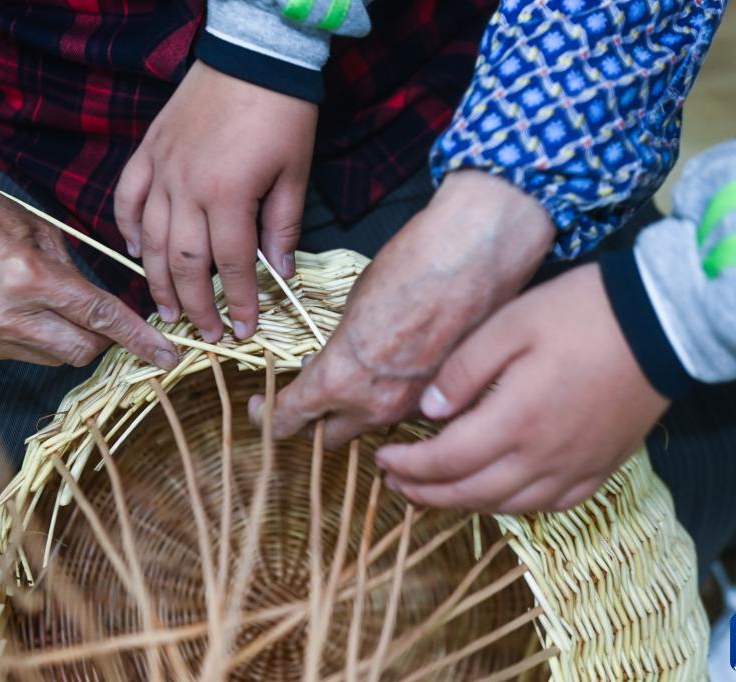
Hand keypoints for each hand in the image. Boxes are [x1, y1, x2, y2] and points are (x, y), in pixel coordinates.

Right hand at [0, 148, 177, 368]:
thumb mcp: (37, 229)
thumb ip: (75, 272)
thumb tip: (106, 306)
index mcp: (28, 276)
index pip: (99, 316)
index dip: (139, 338)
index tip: (167, 354)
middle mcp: (5, 315)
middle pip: (82, 351)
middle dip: (100, 339)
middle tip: (99, 316)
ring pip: (54, 358)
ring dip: (65, 337)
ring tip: (43, 302)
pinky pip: (23, 355)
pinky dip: (33, 338)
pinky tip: (13, 308)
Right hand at [115, 61, 316, 342]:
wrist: (252, 56)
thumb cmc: (282, 114)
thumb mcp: (295, 173)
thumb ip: (284, 226)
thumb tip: (282, 271)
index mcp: (229, 195)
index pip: (233, 265)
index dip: (240, 302)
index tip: (245, 329)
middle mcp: (187, 189)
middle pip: (186, 263)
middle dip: (197, 305)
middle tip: (206, 333)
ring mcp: (162, 170)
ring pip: (152, 240)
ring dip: (159, 280)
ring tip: (166, 311)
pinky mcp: (148, 152)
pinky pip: (127, 199)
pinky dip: (129, 229)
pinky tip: (137, 253)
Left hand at [251, 171, 553, 447]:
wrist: (475, 256)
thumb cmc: (410, 268)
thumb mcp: (353, 308)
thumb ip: (338, 351)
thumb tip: (332, 364)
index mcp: (339, 380)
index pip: (288, 420)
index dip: (268, 417)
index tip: (260, 409)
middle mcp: (374, 407)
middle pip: (327, 438)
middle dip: (314, 422)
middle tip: (309, 400)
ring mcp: (412, 409)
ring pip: (370, 429)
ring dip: (357, 413)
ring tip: (358, 381)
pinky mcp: (443, 400)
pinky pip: (404, 414)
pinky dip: (393, 402)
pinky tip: (395, 373)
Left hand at [375, 264, 669, 513]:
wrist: (663, 323)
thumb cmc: (581, 314)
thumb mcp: (510, 324)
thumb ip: (463, 371)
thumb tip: (428, 411)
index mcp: (515, 421)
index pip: (445, 461)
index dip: (409, 467)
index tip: (382, 459)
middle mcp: (543, 458)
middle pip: (471, 494)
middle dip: (425, 493)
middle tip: (395, 485)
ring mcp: (576, 469)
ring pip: (507, 506)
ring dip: (463, 504)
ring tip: (435, 494)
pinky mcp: (601, 469)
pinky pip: (549, 506)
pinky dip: (512, 507)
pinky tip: (498, 497)